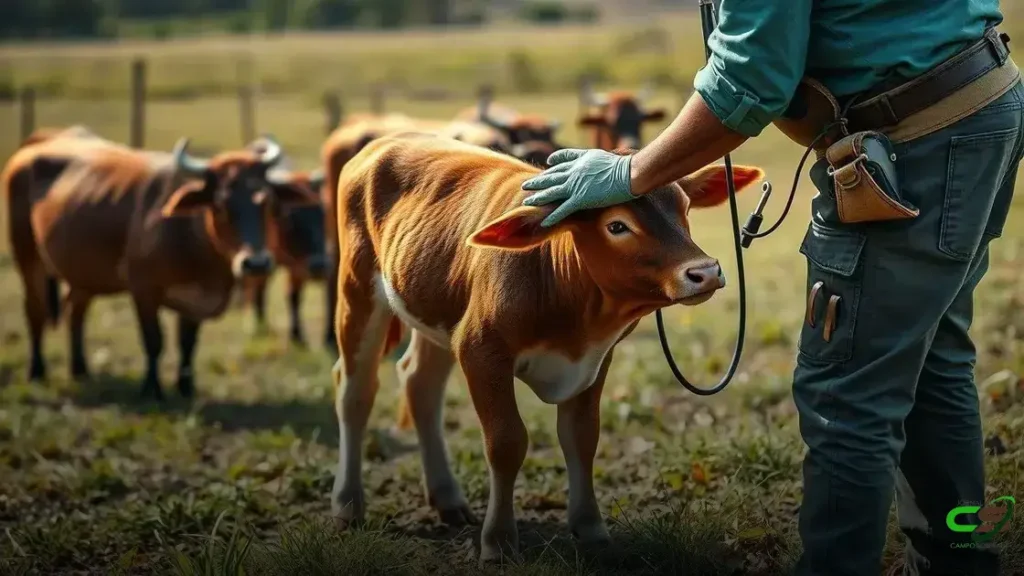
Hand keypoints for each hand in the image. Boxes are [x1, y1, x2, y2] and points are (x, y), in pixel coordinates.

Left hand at [520, 149, 635, 226]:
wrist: (627, 174)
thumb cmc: (615, 165)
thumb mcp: (593, 154)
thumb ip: (577, 154)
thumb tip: (565, 158)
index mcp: (577, 162)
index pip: (557, 166)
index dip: (548, 171)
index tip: (541, 175)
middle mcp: (572, 174)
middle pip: (549, 178)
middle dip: (536, 183)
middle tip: (524, 186)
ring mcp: (575, 187)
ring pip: (551, 193)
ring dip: (538, 199)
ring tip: (526, 203)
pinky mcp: (581, 199)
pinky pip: (563, 209)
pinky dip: (552, 216)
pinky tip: (544, 222)